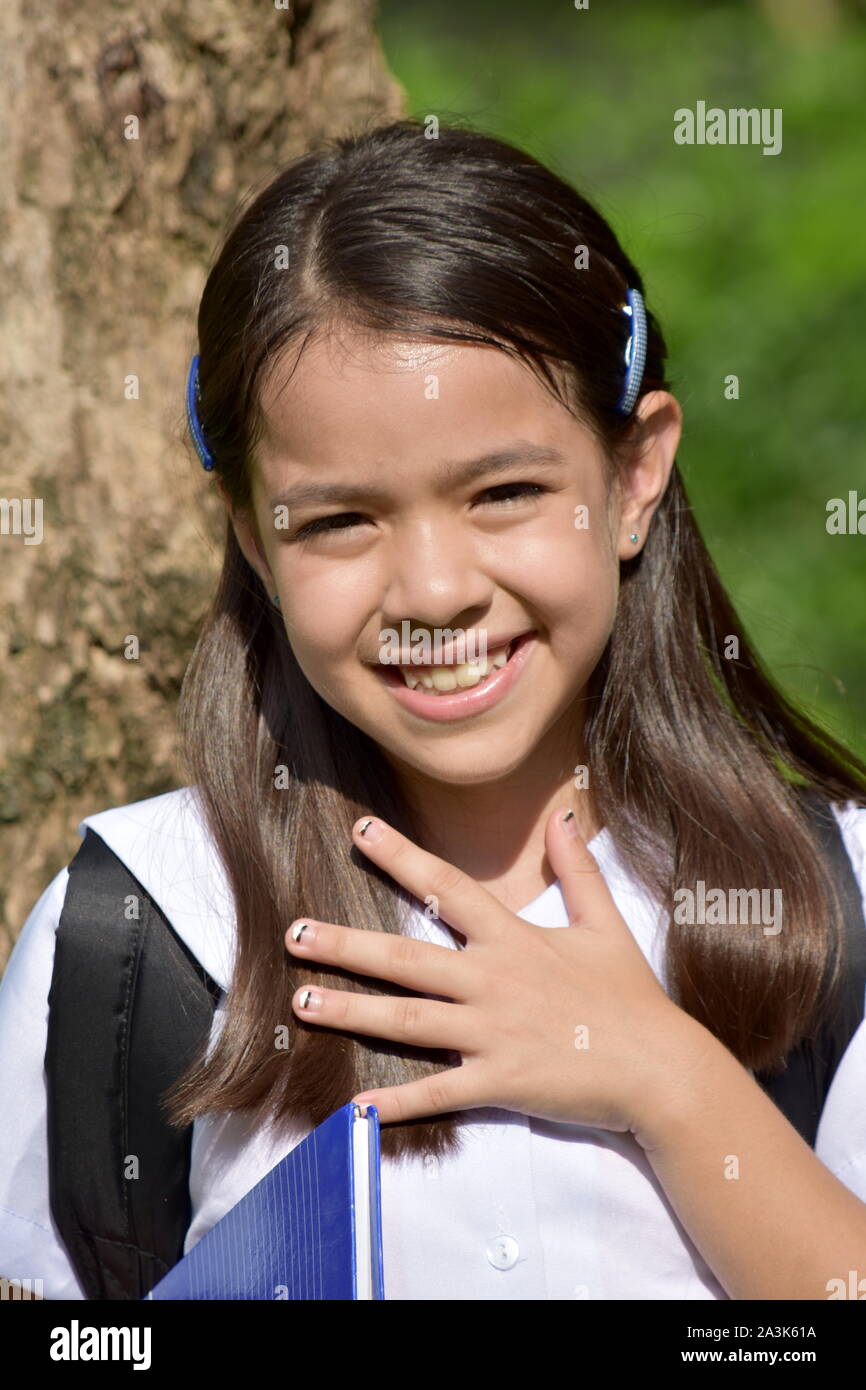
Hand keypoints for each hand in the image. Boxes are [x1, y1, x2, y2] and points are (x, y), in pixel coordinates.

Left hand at [285, 810, 693, 1135]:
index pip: (447, 887)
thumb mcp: (606, 924)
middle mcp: (493, 981)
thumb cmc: (632, 997)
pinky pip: (438, 1092)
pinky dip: (395, 1103)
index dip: (402, 856)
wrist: (662, 1069)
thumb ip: (577, 868)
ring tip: (302, 1004)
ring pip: (407, 1021)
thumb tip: (563, 812)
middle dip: (346, 945)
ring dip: (351, 1013)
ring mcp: (493, 1033)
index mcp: (514, 939)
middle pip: (406, 957)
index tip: (359, 832)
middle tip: (293, 934)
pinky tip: (354, 1108)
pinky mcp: (499, 1082)